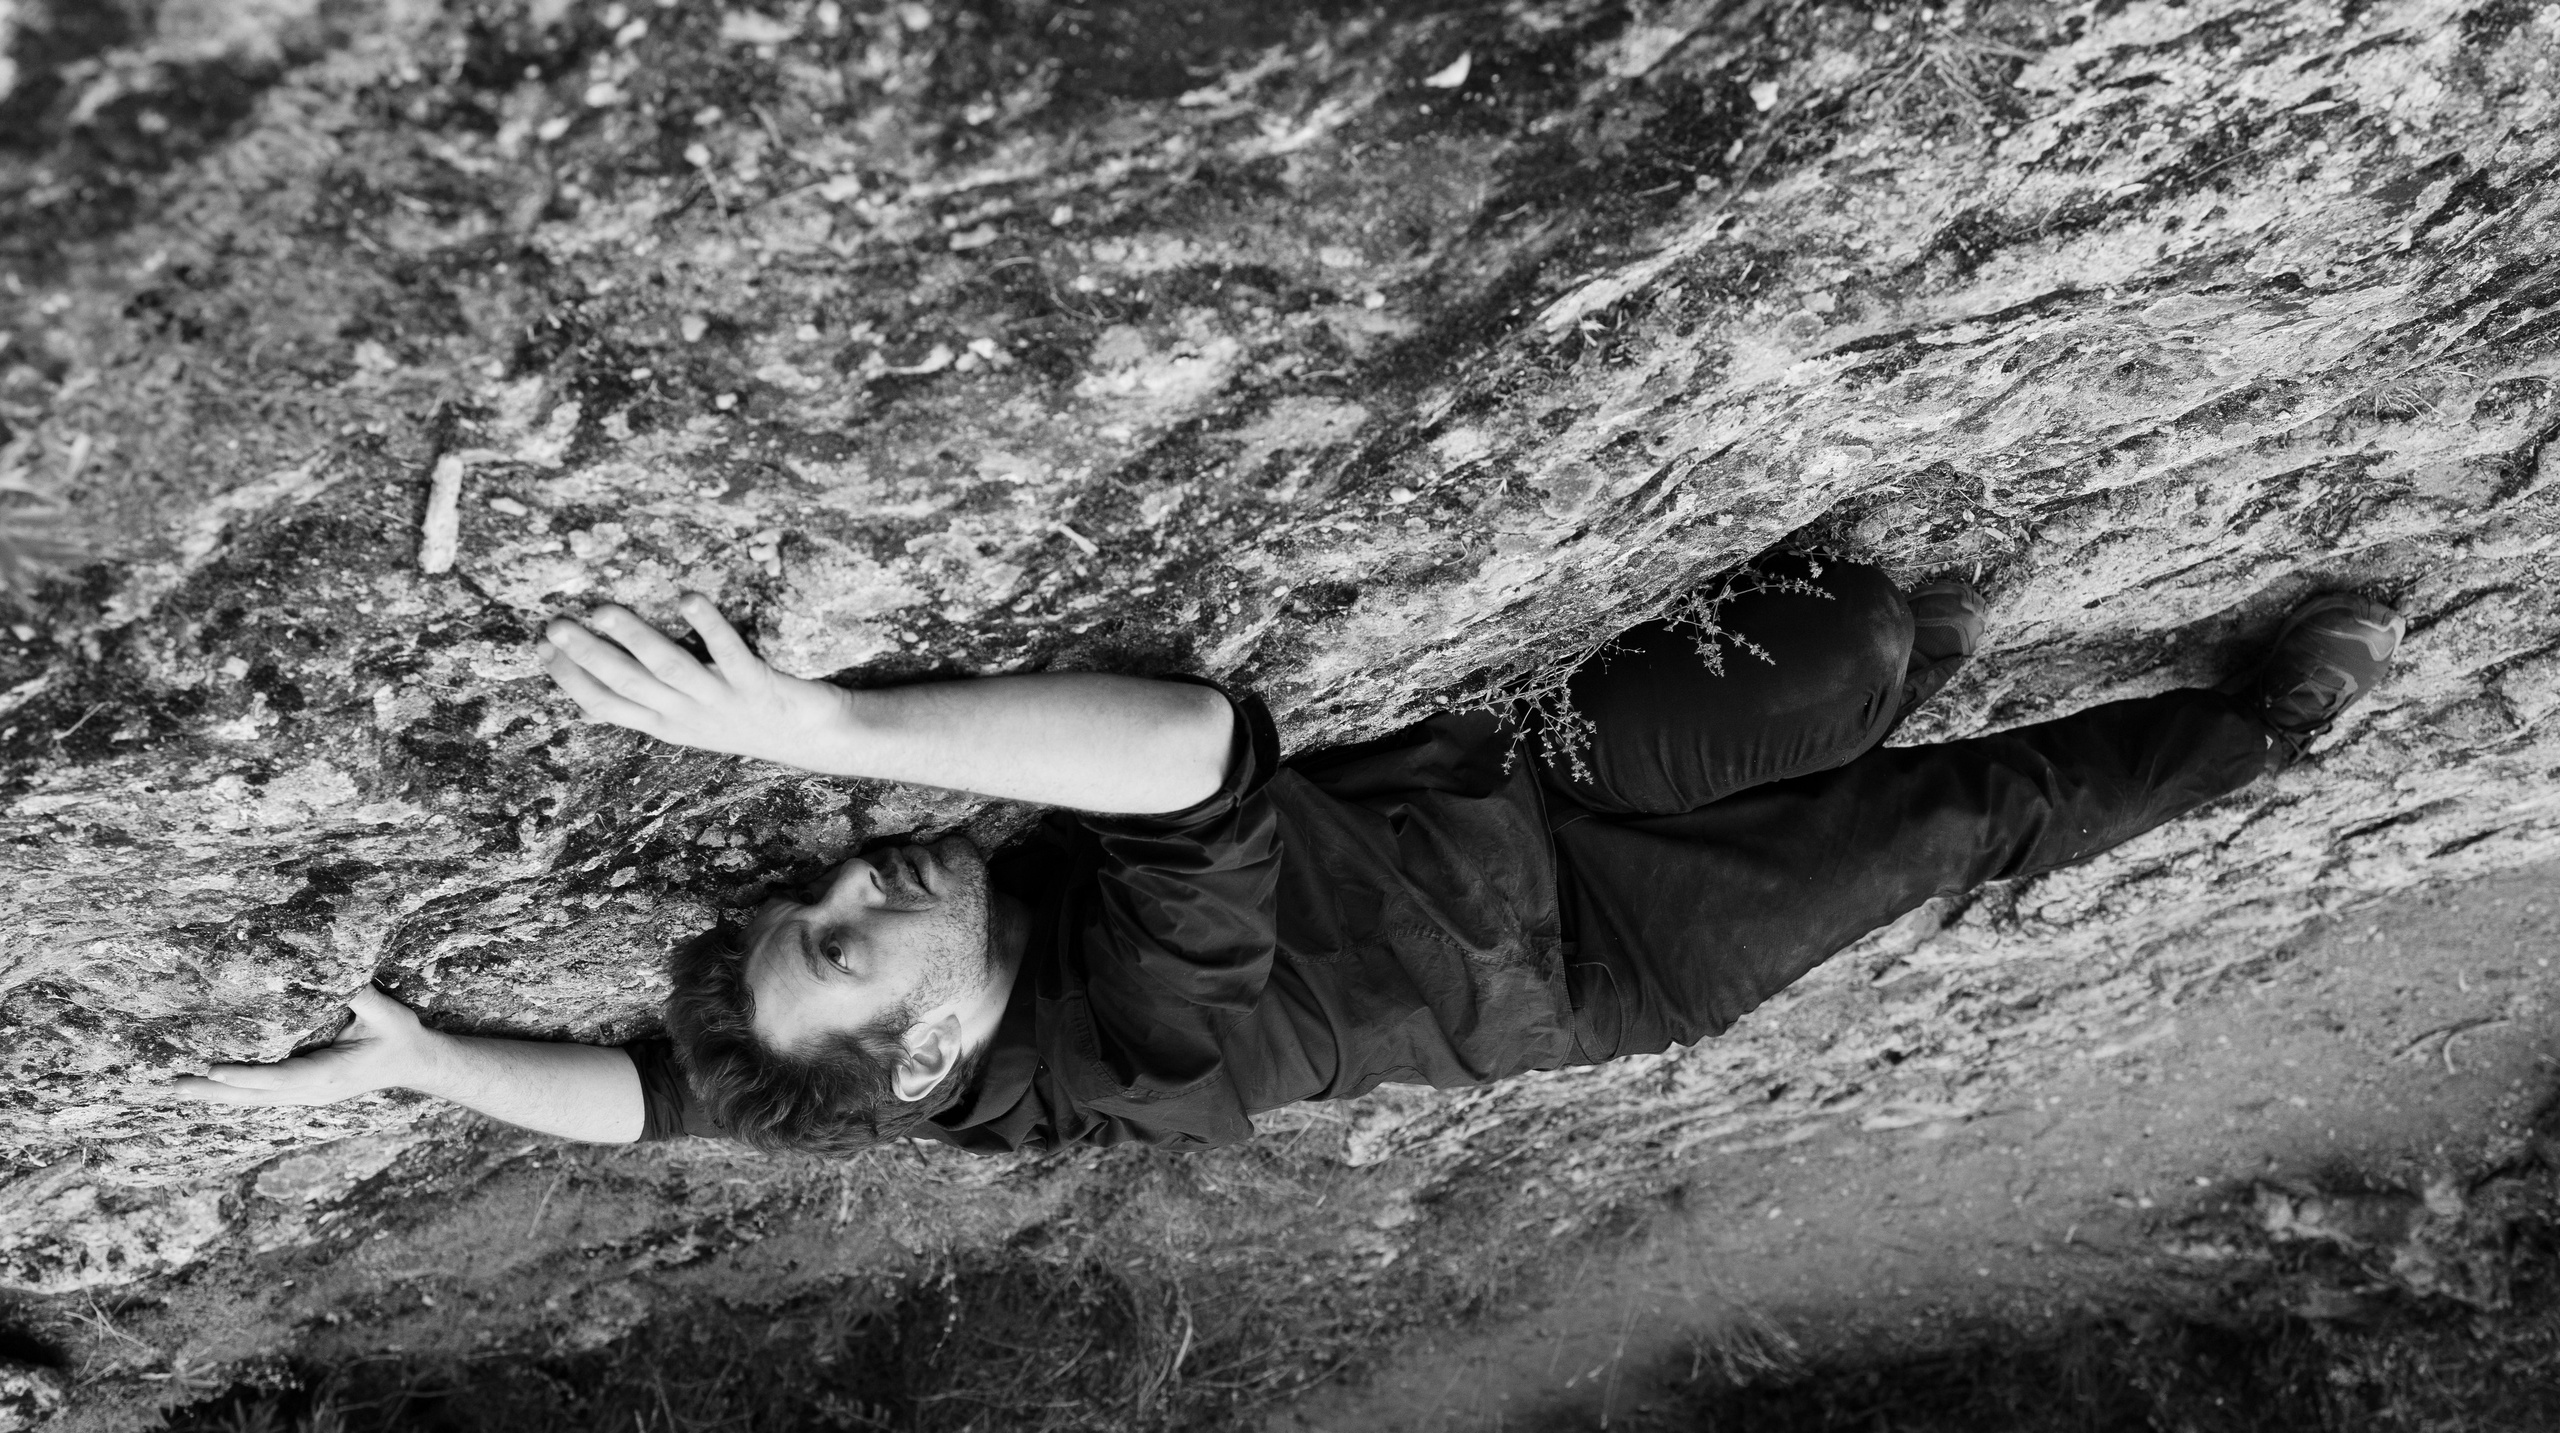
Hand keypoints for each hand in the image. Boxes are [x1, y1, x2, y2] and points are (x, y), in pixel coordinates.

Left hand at [167, 986, 441, 1108]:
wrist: (415, 1063)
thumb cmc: (400, 1036)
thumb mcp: (386, 1012)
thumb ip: (356, 992)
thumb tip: (322, 968)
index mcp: (331, 1074)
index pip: (281, 1079)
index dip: (246, 1076)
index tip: (212, 1068)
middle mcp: (313, 1092)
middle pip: (256, 1097)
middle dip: (215, 1090)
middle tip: (174, 1084)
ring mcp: (307, 1096)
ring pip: (254, 1100)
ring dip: (217, 1094)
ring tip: (178, 1086)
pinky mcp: (304, 1092)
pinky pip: (262, 1096)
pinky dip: (234, 1091)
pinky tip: (210, 1085)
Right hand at [537, 593, 856, 769]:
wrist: (815, 739)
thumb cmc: (746, 719)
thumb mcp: (691, 718)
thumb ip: (652, 697)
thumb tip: (601, 670)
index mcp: (666, 724)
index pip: (605, 704)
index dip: (571, 678)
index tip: (540, 646)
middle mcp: (687, 716)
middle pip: (629, 685)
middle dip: (588, 656)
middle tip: (556, 625)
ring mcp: (721, 702)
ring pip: (669, 670)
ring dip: (635, 640)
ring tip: (604, 610)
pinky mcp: (757, 686)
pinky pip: (730, 653)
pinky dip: (709, 627)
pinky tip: (689, 598)